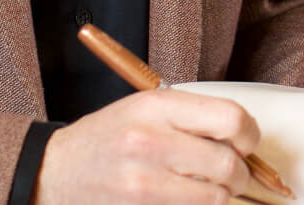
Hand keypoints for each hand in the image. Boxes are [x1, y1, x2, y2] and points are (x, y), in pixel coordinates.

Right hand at [35, 88, 258, 204]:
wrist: (54, 171)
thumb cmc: (106, 137)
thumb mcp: (145, 107)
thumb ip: (193, 115)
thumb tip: (245, 136)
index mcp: (156, 107)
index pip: (230, 119)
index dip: (250, 134)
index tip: (247, 141)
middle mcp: (151, 144)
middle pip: (228, 165)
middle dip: (241, 173)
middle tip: (234, 172)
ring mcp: (144, 184)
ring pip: (214, 198)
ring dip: (221, 196)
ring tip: (210, 188)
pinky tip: (188, 199)